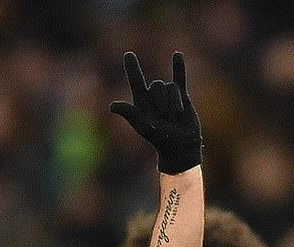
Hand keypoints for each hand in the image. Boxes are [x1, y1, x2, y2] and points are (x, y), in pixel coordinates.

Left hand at [111, 51, 202, 173]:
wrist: (180, 145)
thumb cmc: (160, 139)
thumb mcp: (144, 126)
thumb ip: (130, 114)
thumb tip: (112, 106)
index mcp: (141, 102)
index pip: (136, 81)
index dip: (133, 68)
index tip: (128, 54)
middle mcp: (153, 96)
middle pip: (158, 85)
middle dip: (162, 102)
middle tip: (164, 119)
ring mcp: (167, 95)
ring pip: (171, 87)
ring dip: (174, 104)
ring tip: (174, 118)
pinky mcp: (181, 96)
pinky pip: (180, 79)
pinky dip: (179, 67)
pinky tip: (177, 55)